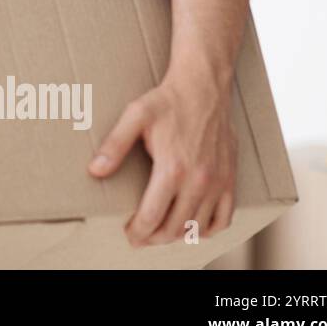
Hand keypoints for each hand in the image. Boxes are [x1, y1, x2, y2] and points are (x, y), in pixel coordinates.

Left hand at [88, 64, 237, 246]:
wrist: (205, 87)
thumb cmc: (168, 101)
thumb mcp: (135, 116)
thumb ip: (114, 145)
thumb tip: (95, 170)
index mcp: (173, 168)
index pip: (152, 216)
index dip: (138, 231)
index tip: (128, 234)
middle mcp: (199, 180)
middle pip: (174, 227)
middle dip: (154, 238)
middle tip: (140, 237)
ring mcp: (218, 182)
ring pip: (199, 228)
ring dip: (178, 236)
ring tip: (160, 233)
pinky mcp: (231, 179)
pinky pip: (225, 218)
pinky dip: (209, 229)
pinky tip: (193, 226)